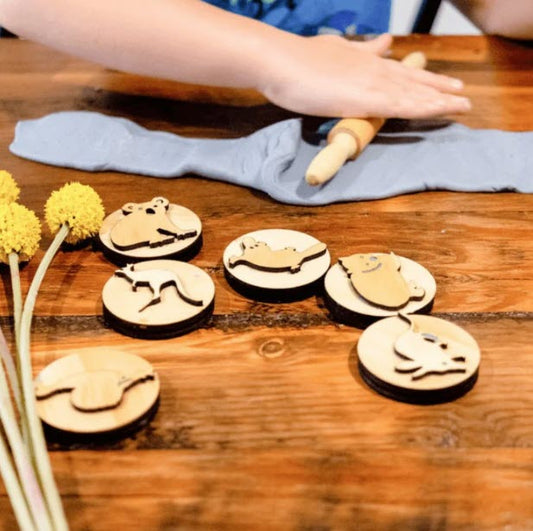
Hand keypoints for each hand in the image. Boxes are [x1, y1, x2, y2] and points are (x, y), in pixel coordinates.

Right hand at [258, 34, 470, 118]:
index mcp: (365, 61)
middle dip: (439, 88)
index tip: (441, 82)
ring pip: (416, 93)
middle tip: (461, 94)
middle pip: (415, 80)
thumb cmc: (299, 60)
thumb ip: (361, 50)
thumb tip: (383, 42)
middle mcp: (376, 70)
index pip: (401, 71)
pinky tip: (443, 111)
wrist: (283, 62)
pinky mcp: (369, 99)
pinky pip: (406, 106)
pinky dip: (427, 108)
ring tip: (463, 104)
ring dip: (441, 99)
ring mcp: (375, 83)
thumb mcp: (335, 50)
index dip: (423, 77)